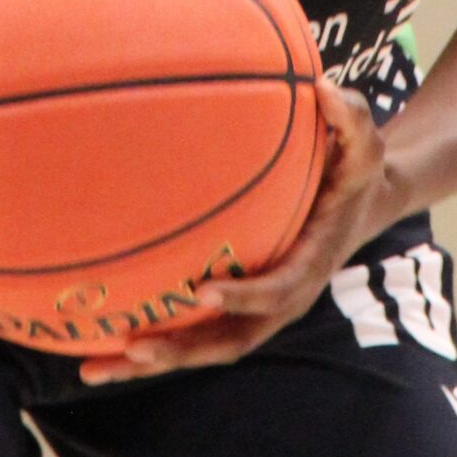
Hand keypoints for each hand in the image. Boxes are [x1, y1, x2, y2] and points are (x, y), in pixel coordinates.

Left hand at [81, 78, 393, 384]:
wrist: (356, 205)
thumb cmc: (353, 172)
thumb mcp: (364, 144)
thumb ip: (352, 117)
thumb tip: (326, 86)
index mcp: (309, 267)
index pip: (276, 291)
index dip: (242, 294)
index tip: (203, 289)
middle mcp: (281, 301)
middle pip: (229, 341)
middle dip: (182, 349)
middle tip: (134, 346)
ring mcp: (254, 311)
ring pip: (201, 348)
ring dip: (150, 362)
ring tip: (92, 370)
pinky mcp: (234, 309)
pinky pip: (191, 334)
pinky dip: (148, 349)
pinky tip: (97, 352)